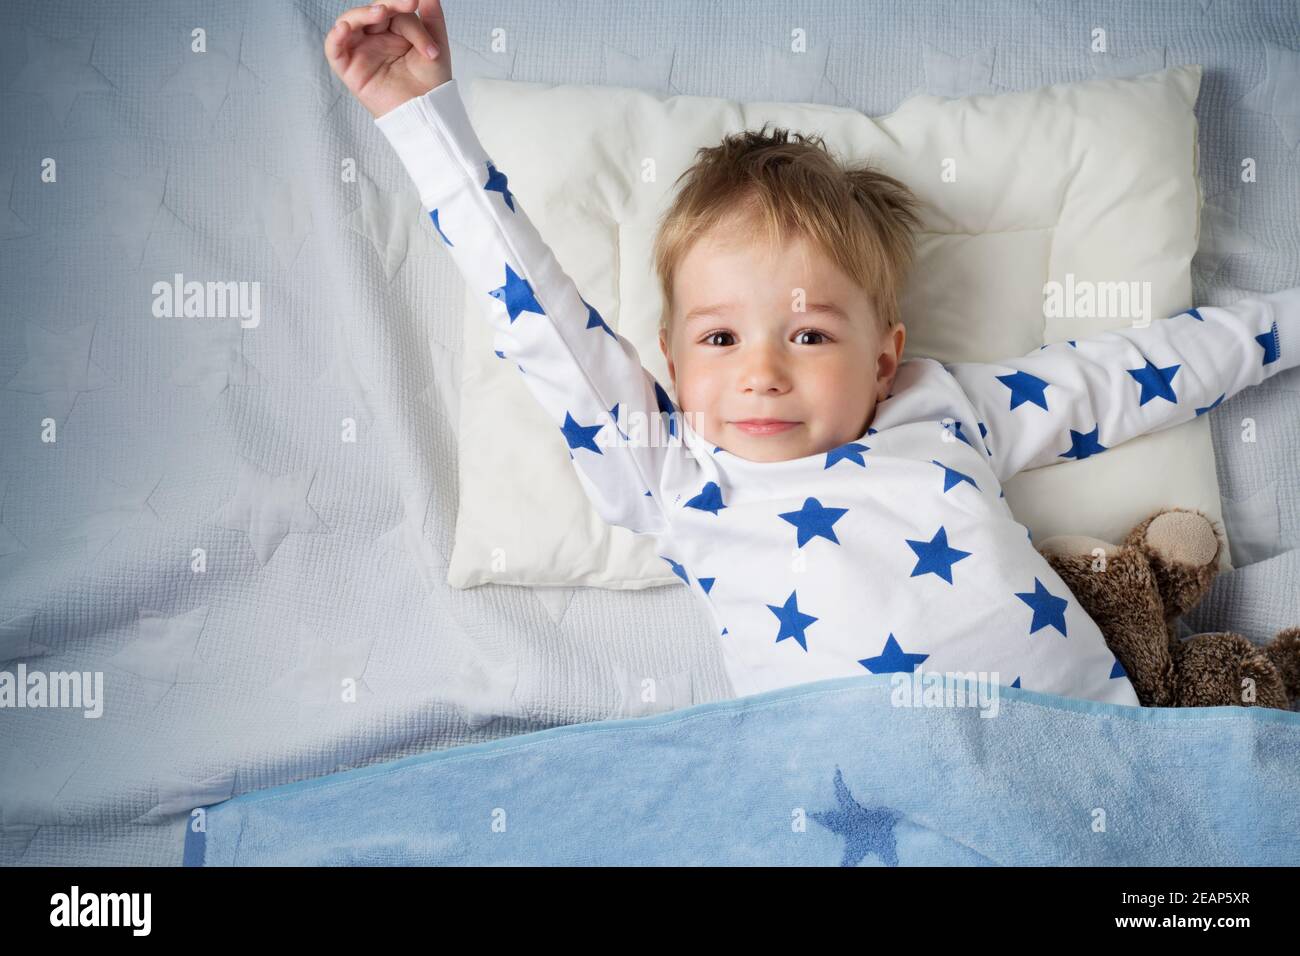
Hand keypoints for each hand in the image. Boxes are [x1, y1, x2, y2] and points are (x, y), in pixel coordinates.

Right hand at [324, 0, 452, 118]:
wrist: (428, 111)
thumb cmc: (432, 82)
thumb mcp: (436, 43)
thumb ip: (431, 16)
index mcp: (393, 31)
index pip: (393, 10)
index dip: (404, 7)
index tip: (416, 2)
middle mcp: (374, 39)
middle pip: (371, 12)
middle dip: (388, 5)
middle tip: (408, 4)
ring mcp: (360, 52)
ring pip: (349, 23)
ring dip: (361, 14)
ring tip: (381, 12)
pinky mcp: (349, 69)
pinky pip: (333, 49)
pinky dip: (335, 37)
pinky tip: (344, 28)